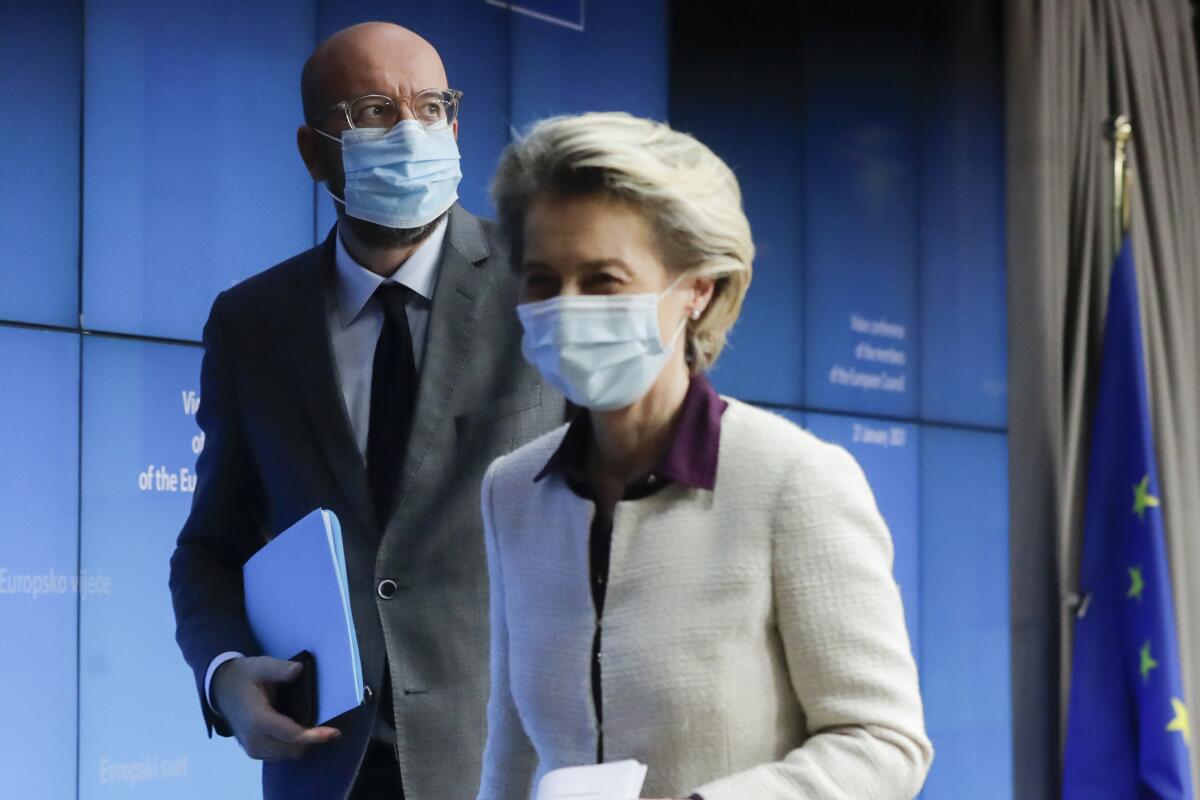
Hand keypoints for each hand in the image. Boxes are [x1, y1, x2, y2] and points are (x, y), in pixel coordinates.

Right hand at [211, 655, 340, 759]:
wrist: (221, 688)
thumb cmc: (245, 676)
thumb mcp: (262, 666)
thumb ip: (280, 669)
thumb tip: (299, 670)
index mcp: (259, 720)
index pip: (293, 736)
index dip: (316, 736)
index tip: (335, 732)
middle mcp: (255, 739)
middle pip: (294, 749)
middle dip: (312, 739)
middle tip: (325, 725)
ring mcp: (253, 748)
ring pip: (288, 755)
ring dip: (301, 743)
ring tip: (312, 727)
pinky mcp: (253, 751)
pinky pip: (279, 755)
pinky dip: (291, 746)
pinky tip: (296, 731)